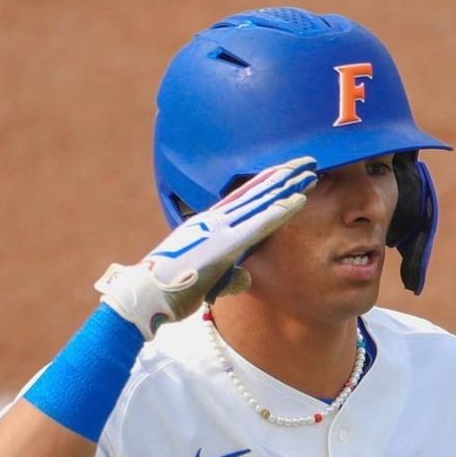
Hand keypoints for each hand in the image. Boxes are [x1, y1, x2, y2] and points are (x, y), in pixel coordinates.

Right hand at [95, 156, 316, 338]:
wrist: (145, 294)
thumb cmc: (167, 292)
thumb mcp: (204, 281)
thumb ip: (228, 276)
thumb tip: (247, 279)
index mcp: (206, 226)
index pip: (242, 198)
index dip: (265, 183)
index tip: (285, 172)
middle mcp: (213, 221)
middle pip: (256, 193)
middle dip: (282, 177)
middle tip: (307, 161)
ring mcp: (219, 230)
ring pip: (261, 201)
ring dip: (288, 186)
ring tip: (310, 171)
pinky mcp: (225, 244)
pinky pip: (260, 224)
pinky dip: (281, 211)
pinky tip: (299, 200)